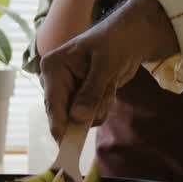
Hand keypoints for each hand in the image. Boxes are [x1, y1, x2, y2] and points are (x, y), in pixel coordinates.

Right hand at [41, 0, 178, 139]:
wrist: (129, 38)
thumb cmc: (115, 43)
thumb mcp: (105, 66)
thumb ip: (91, 92)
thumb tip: (78, 118)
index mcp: (54, 67)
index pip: (53, 101)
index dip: (58, 124)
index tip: (63, 143)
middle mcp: (56, 80)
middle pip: (64, 114)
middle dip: (89, 110)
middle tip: (106, 92)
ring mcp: (68, 91)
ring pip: (79, 118)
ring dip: (99, 107)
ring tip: (109, 84)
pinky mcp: (80, 98)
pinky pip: (90, 115)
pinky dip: (103, 106)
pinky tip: (109, 88)